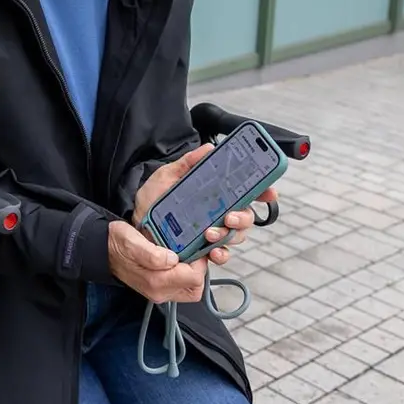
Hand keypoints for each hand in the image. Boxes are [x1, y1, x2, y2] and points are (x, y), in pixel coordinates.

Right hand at [108, 220, 208, 304]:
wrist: (103, 251)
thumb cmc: (117, 244)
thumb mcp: (132, 242)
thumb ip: (152, 254)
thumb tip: (171, 259)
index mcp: (156, 281)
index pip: (194, 278)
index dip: (198, 261)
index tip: (193, 247)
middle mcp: (160, 291)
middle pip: (196, 288)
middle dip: (199, 270)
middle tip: (192, 251)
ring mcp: (160, 292)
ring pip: (190, 288)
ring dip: (193, 272)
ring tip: (186, 254)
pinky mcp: (159, 288)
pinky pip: (182, 286)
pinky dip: (185, 274)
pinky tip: (178, 259)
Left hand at [133, 143, 277, 265]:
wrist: (134, 225)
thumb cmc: (153, 200)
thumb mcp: (167, 176)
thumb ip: (187, 163)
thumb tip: (209, 149)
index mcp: (215, 193)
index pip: (246, 191)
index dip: (263, 191)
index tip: (269, 193)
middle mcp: (219, 213)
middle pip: (246, 216)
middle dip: (243, 217)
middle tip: (229, 216)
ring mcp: (214, 232)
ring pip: (237, 236)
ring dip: (229, 235)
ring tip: (210, 232)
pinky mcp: (204, 250)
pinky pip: (222, 255)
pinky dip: (221, 255)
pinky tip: (213, 252)